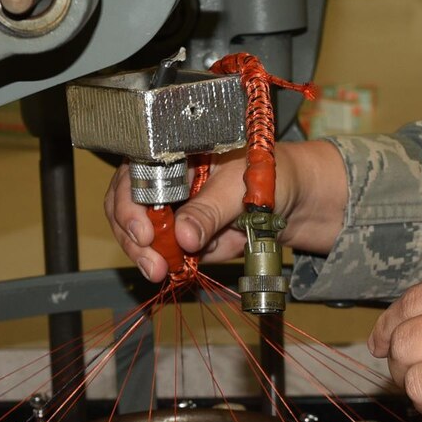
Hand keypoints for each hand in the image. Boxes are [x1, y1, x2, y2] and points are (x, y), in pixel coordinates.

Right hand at [105, 139, 349, 282]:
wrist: (296, 197)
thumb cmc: (271, 173)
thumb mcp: (242, 187)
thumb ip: (211, 210)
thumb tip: (184, 237)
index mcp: (173, 150)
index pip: (134, 174)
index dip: (129, 203)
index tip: (144, 232)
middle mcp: (164, 177)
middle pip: (126, 207)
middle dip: (133, 238)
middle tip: (151, 263)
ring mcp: (170, 206)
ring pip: (139, 233)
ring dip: (146, 255)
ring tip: (162, 272)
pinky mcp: (181, 232)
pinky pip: (164, 251)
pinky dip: (170, 262)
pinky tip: (180, 267)